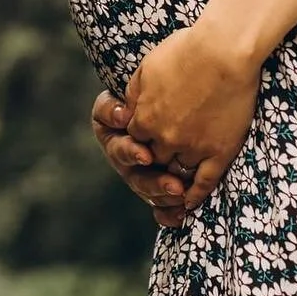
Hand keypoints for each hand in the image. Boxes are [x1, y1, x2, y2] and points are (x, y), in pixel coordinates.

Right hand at [90, 91, 192, 228]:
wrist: (187, 86)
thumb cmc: (165, 82)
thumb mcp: (146, 80)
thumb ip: (133, 95)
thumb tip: (123, 115)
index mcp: (109, 124)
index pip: (115, 140)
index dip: (129, 150)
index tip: (146, 155)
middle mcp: (120, 150)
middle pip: (130, 170)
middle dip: (150, 178)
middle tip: (172, 184)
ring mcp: (136, 169)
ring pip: (144, 188)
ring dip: (160, 193)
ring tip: (179, 192)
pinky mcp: (155, 187)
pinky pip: (158, 206)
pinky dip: (168, 212)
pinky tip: (179, 215)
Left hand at [120, 21, 261, 213]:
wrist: (223, 51)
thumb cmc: (185, 51)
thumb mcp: (147, 68)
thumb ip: (134, 94)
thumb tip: (126, 111)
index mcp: (144, 118)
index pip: (134, 139)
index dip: (141, 137)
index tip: (149, 134)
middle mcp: (164, 138)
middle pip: (154, 159)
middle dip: (156, 158)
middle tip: (164, 157)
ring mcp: (192, 148)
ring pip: (177, 174)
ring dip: (174, 179)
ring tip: (176, 183)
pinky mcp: (219, 153)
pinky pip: (204, 184)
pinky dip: (195, 196)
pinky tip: (190, 202)